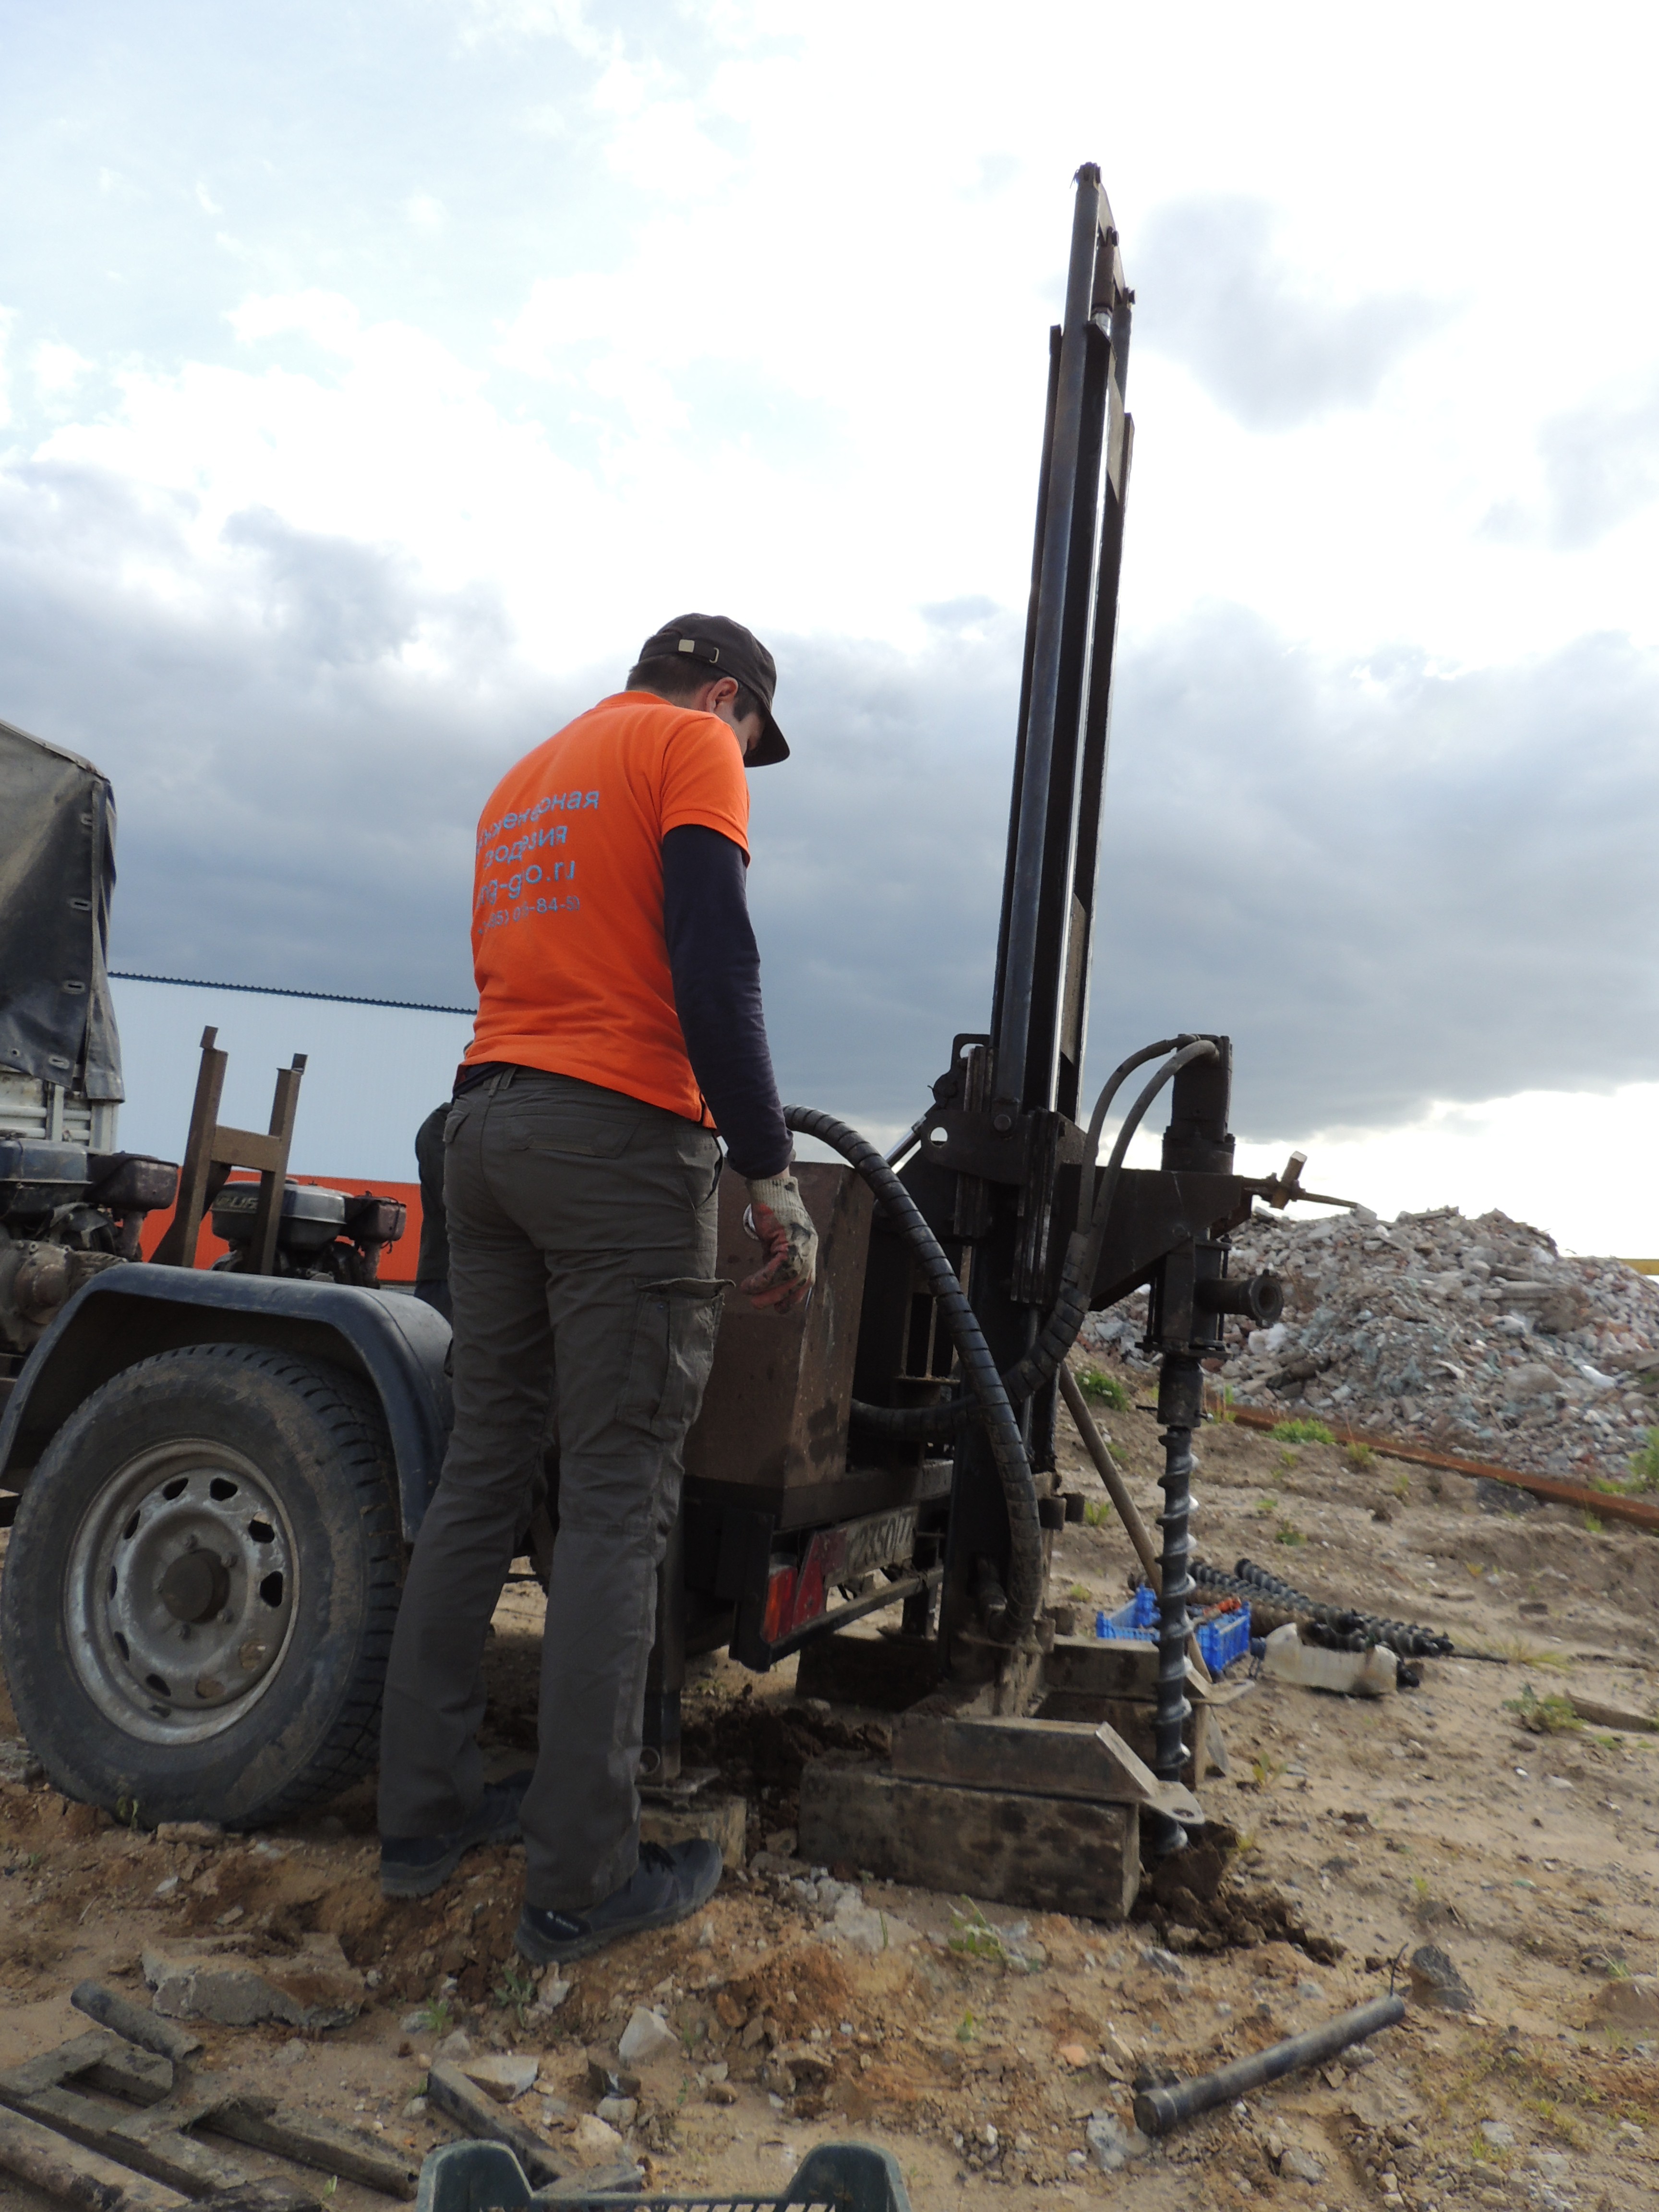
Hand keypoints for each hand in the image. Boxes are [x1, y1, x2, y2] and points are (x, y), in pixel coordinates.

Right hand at [739, 1172, 818, 1314]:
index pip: (807, 1277)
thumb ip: (775, 1256)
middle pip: (799, 1281)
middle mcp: (809, 1245)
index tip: (780, 1306)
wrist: (769, 1187)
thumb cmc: (770, 1209)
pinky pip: (778, 1267)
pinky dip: (763, 1279)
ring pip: (789, 1276)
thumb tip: (767, 1276)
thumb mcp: (775, 1239)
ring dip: (768, 1290)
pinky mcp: (790, 1238)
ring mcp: (803, 1242)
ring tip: (751, 1297)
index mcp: (808, 1245)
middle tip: (760, 1306)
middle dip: (780, 1297)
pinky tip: (750, 1285)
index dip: (794, 1295)